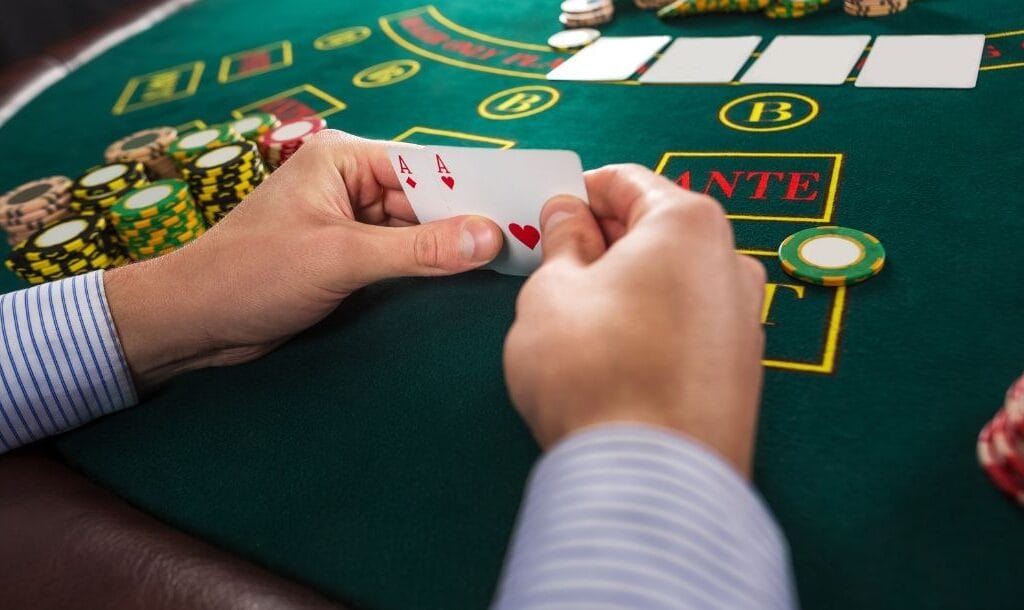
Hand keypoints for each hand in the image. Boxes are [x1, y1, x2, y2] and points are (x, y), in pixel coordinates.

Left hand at [104, 130, 501, 390]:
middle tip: (523, 244)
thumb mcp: (341, 258)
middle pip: (426, 200)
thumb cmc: (251, 274)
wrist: (193, 322)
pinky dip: (427, 270)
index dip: (472, 190)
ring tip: (505, 263)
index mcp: (344, 159)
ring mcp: (348, 223)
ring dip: (448, 251)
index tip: (521, 208)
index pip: (425, 167)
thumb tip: (487, 238)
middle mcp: (349, 184)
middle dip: (465, 224)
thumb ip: (417, 251)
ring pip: (416, 232)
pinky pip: (400, 258)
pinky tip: (463, 281)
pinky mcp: (346, 258)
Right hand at [503, 165, 765, 476]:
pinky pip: (689, 323)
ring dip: (628, 283)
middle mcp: (731, 261)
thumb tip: (568, 217)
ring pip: (674, 278)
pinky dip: (653, 322)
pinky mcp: (743, 368)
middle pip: (658, 229)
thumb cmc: (596, 373)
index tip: (551, 210)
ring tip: (580, 315)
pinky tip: (616, 354)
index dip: (581, 191)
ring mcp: (744, 318)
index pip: (628, 181)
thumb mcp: (551, 291)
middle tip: (555, 262)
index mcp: (688, 223)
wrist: (651, 481)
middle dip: (605, 239)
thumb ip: (561, 242)